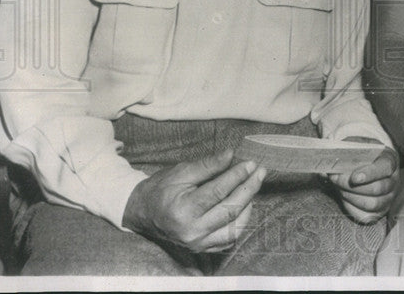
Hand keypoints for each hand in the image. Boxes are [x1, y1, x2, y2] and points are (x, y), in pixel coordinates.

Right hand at [122, 149, 265, 253]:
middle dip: (249, 188)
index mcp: (183, 210)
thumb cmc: (161, 189)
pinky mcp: (203, 248)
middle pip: (230, 209)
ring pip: (234, 227)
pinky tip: (244, 205)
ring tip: (253, 186)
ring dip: (248, 205)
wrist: (143, 212)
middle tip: (260, 172)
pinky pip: (229, 238)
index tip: (251, 163)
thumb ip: (208, 165)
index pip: (218, 191)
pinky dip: (240, 222)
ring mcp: (198, 243)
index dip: (237, 175)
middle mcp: (191, 231)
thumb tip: (231, 155)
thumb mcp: (181, 172)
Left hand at [328, 137, 398, 223]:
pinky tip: (344, 196)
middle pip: (377, 189)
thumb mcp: (354, 146)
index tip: (353, 177)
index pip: (385, 168)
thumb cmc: (359, 155)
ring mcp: (388, 197)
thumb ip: (344, 151)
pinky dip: (351, 207)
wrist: (363, 166)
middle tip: (335, 179)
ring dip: (350, 196)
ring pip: (372, 204)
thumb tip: (330, 163)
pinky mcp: (380, 211)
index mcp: (389, 160)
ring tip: (338, 187)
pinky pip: (366, 216)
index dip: (370, 173)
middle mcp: (393, 181)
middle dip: (352, 186)